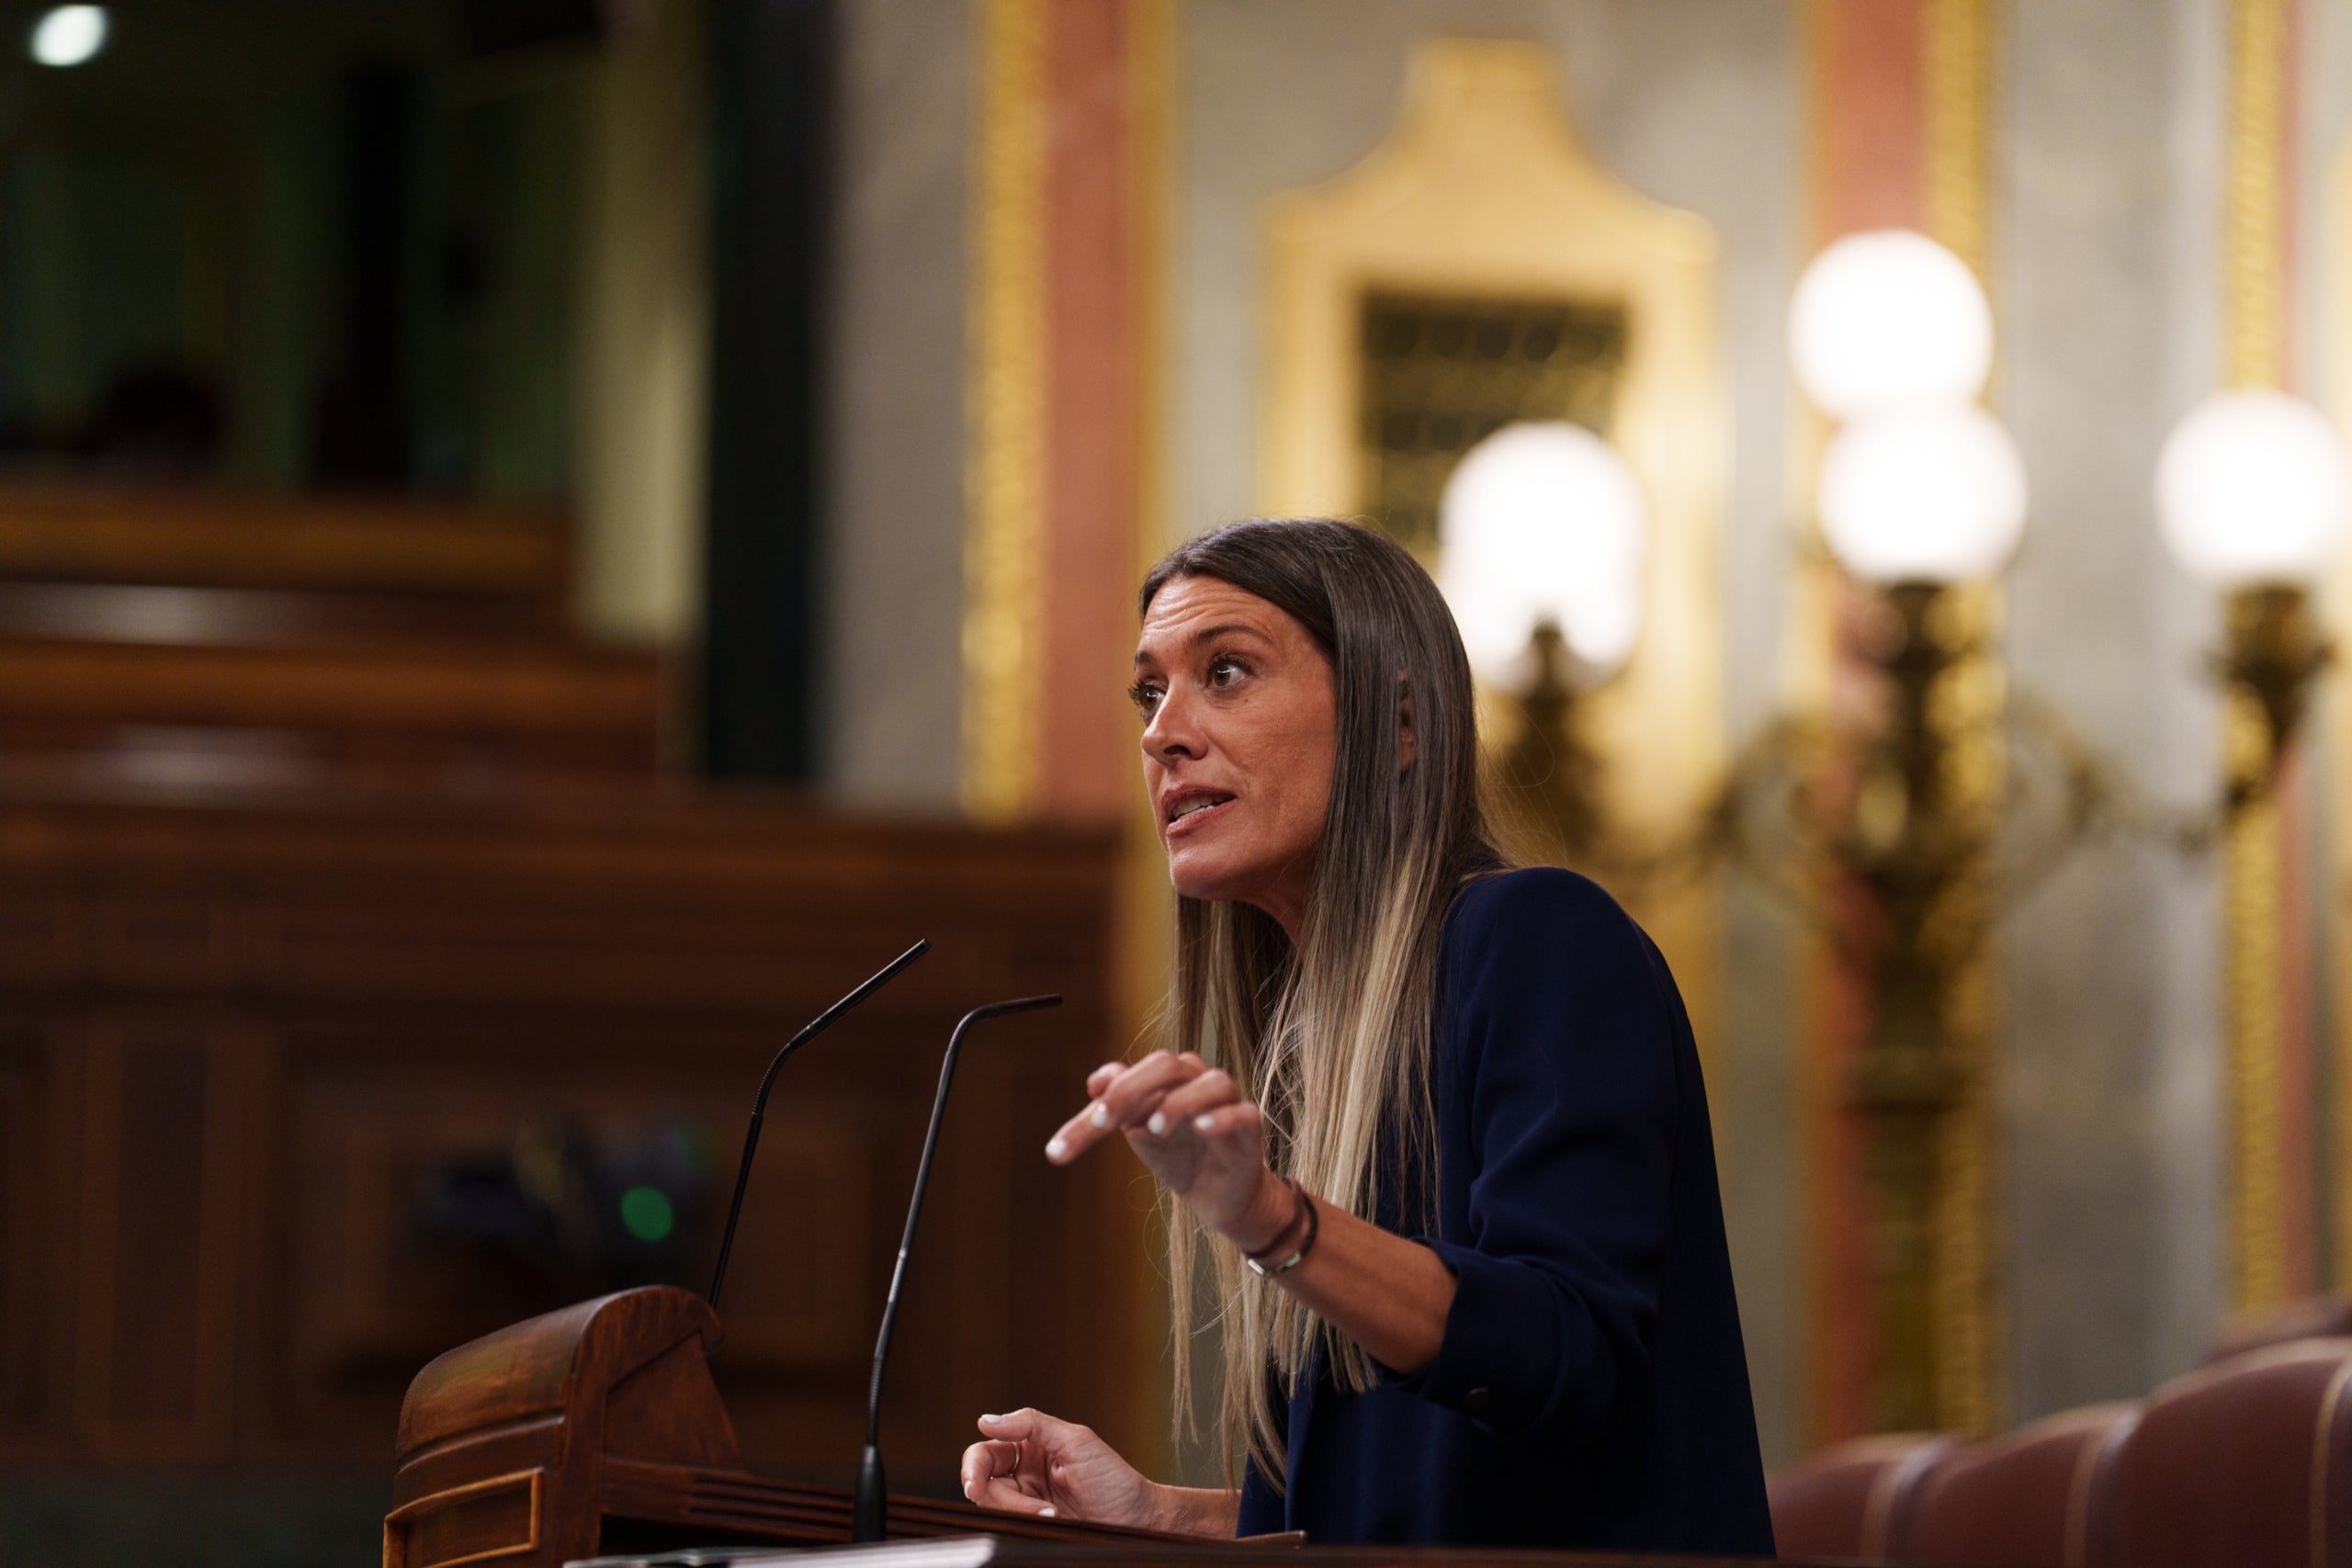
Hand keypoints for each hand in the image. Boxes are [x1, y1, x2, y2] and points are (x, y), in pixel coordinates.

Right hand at [960, 1409, 1163, 1526]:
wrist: (1138, 1521)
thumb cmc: (1114, 1479)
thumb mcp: (1077, 1441)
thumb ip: (1033, 1424)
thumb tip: (987, 1420)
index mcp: (1031, 1445)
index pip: (987, 1451)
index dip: (974, 1465)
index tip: (975, 1481)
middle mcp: (1025, 1472)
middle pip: (983, 1481)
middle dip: (993, 1494)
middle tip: (1010, 1504)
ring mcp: (1028, 1501)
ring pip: (994, 1506)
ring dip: (1018, 1510)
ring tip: (1052, 1513)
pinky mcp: (1034, 1524)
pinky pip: (1010, 1524)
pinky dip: (1024, 1522)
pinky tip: (1050, 1520)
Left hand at [1044, 1052, 1291, 1247]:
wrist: (1218, 1195)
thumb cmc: (1178, 1156)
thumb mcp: (1140, 1133)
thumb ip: (1117, 1107)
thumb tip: (1094, 1082)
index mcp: (1168, 1079)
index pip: (1131, 1076)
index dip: (1103, 1099)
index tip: (1070, 1138)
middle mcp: (1197, 1081)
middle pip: (1167, 1066)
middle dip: (1129, 1091)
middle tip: (1103, 1122)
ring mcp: (1227, 1102)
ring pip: (1212, 1083)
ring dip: (1179, 1103)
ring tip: (1154, 1128)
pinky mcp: (1250, 1128)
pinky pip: (1243, 1114)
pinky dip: (1222, 1118)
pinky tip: (1201, 1127)